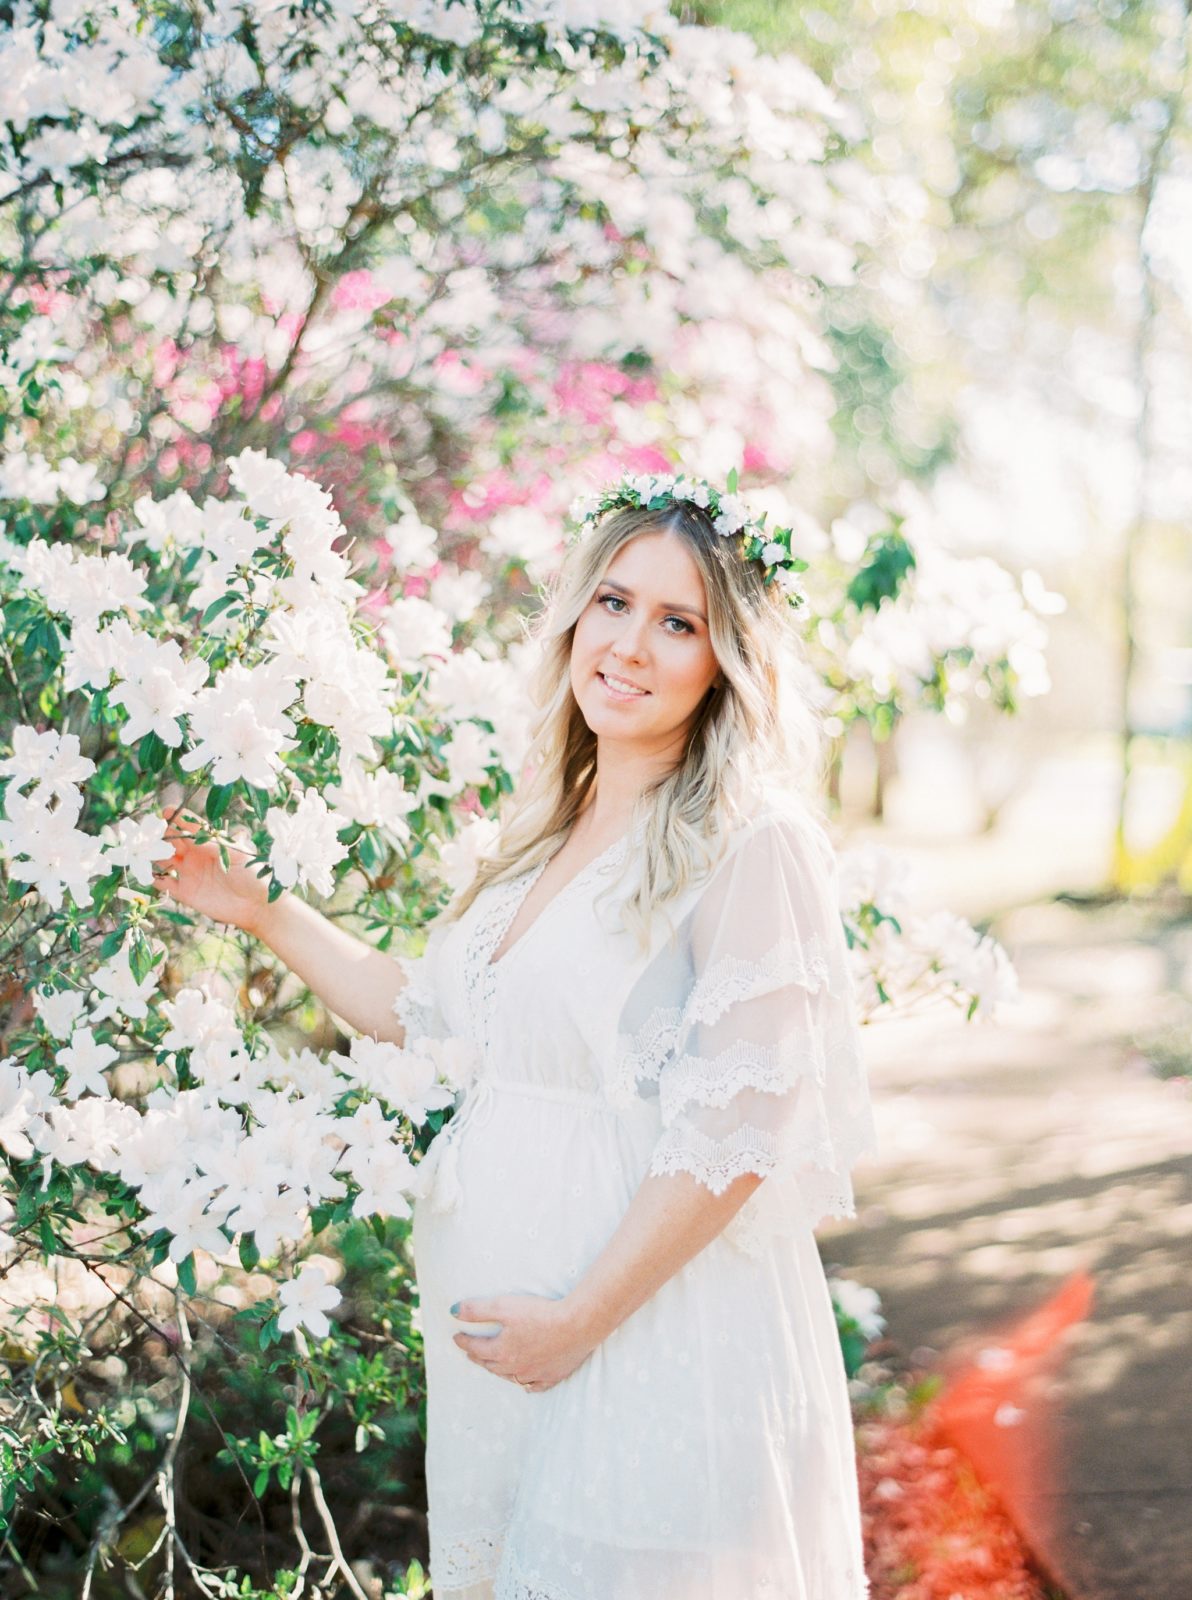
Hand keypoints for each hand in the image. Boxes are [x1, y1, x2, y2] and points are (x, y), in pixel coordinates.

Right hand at [150, 807, 272, 934]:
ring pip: (164, 859)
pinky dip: (153, 877)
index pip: (190, 827)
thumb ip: (214, 845)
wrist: (256, 905)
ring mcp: (189, 873)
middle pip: (172, 841)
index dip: (178, 818)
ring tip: (147, 850)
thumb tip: (192, 834)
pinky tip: (148, 873)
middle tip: (151, 830)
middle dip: (161, 834)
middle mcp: (196, 856)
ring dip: (154, 854)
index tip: (167, 810)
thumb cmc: (252, 875)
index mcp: (209, 843)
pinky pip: (164, 882)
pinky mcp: (185, 892)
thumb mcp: (236, 855)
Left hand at [451, 1293, 596, 1392]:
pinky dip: (525, 1384)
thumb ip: (477, 1310)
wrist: (577, 1325)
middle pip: (489, 1364)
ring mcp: (533, 1374)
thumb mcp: (504, 1306)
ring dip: (496, 1370)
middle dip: (477, 1356)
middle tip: (470, 1352)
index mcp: (501, 1350)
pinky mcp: (552, 1376)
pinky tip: (524, 1383)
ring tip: (491, 1365)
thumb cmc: (541, 1313)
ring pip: (508, 1376)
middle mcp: (514, 1367)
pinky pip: (533, 1385)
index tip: (457, 1337)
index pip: (475, 1347)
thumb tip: (453, 1311)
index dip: (464, 1341)